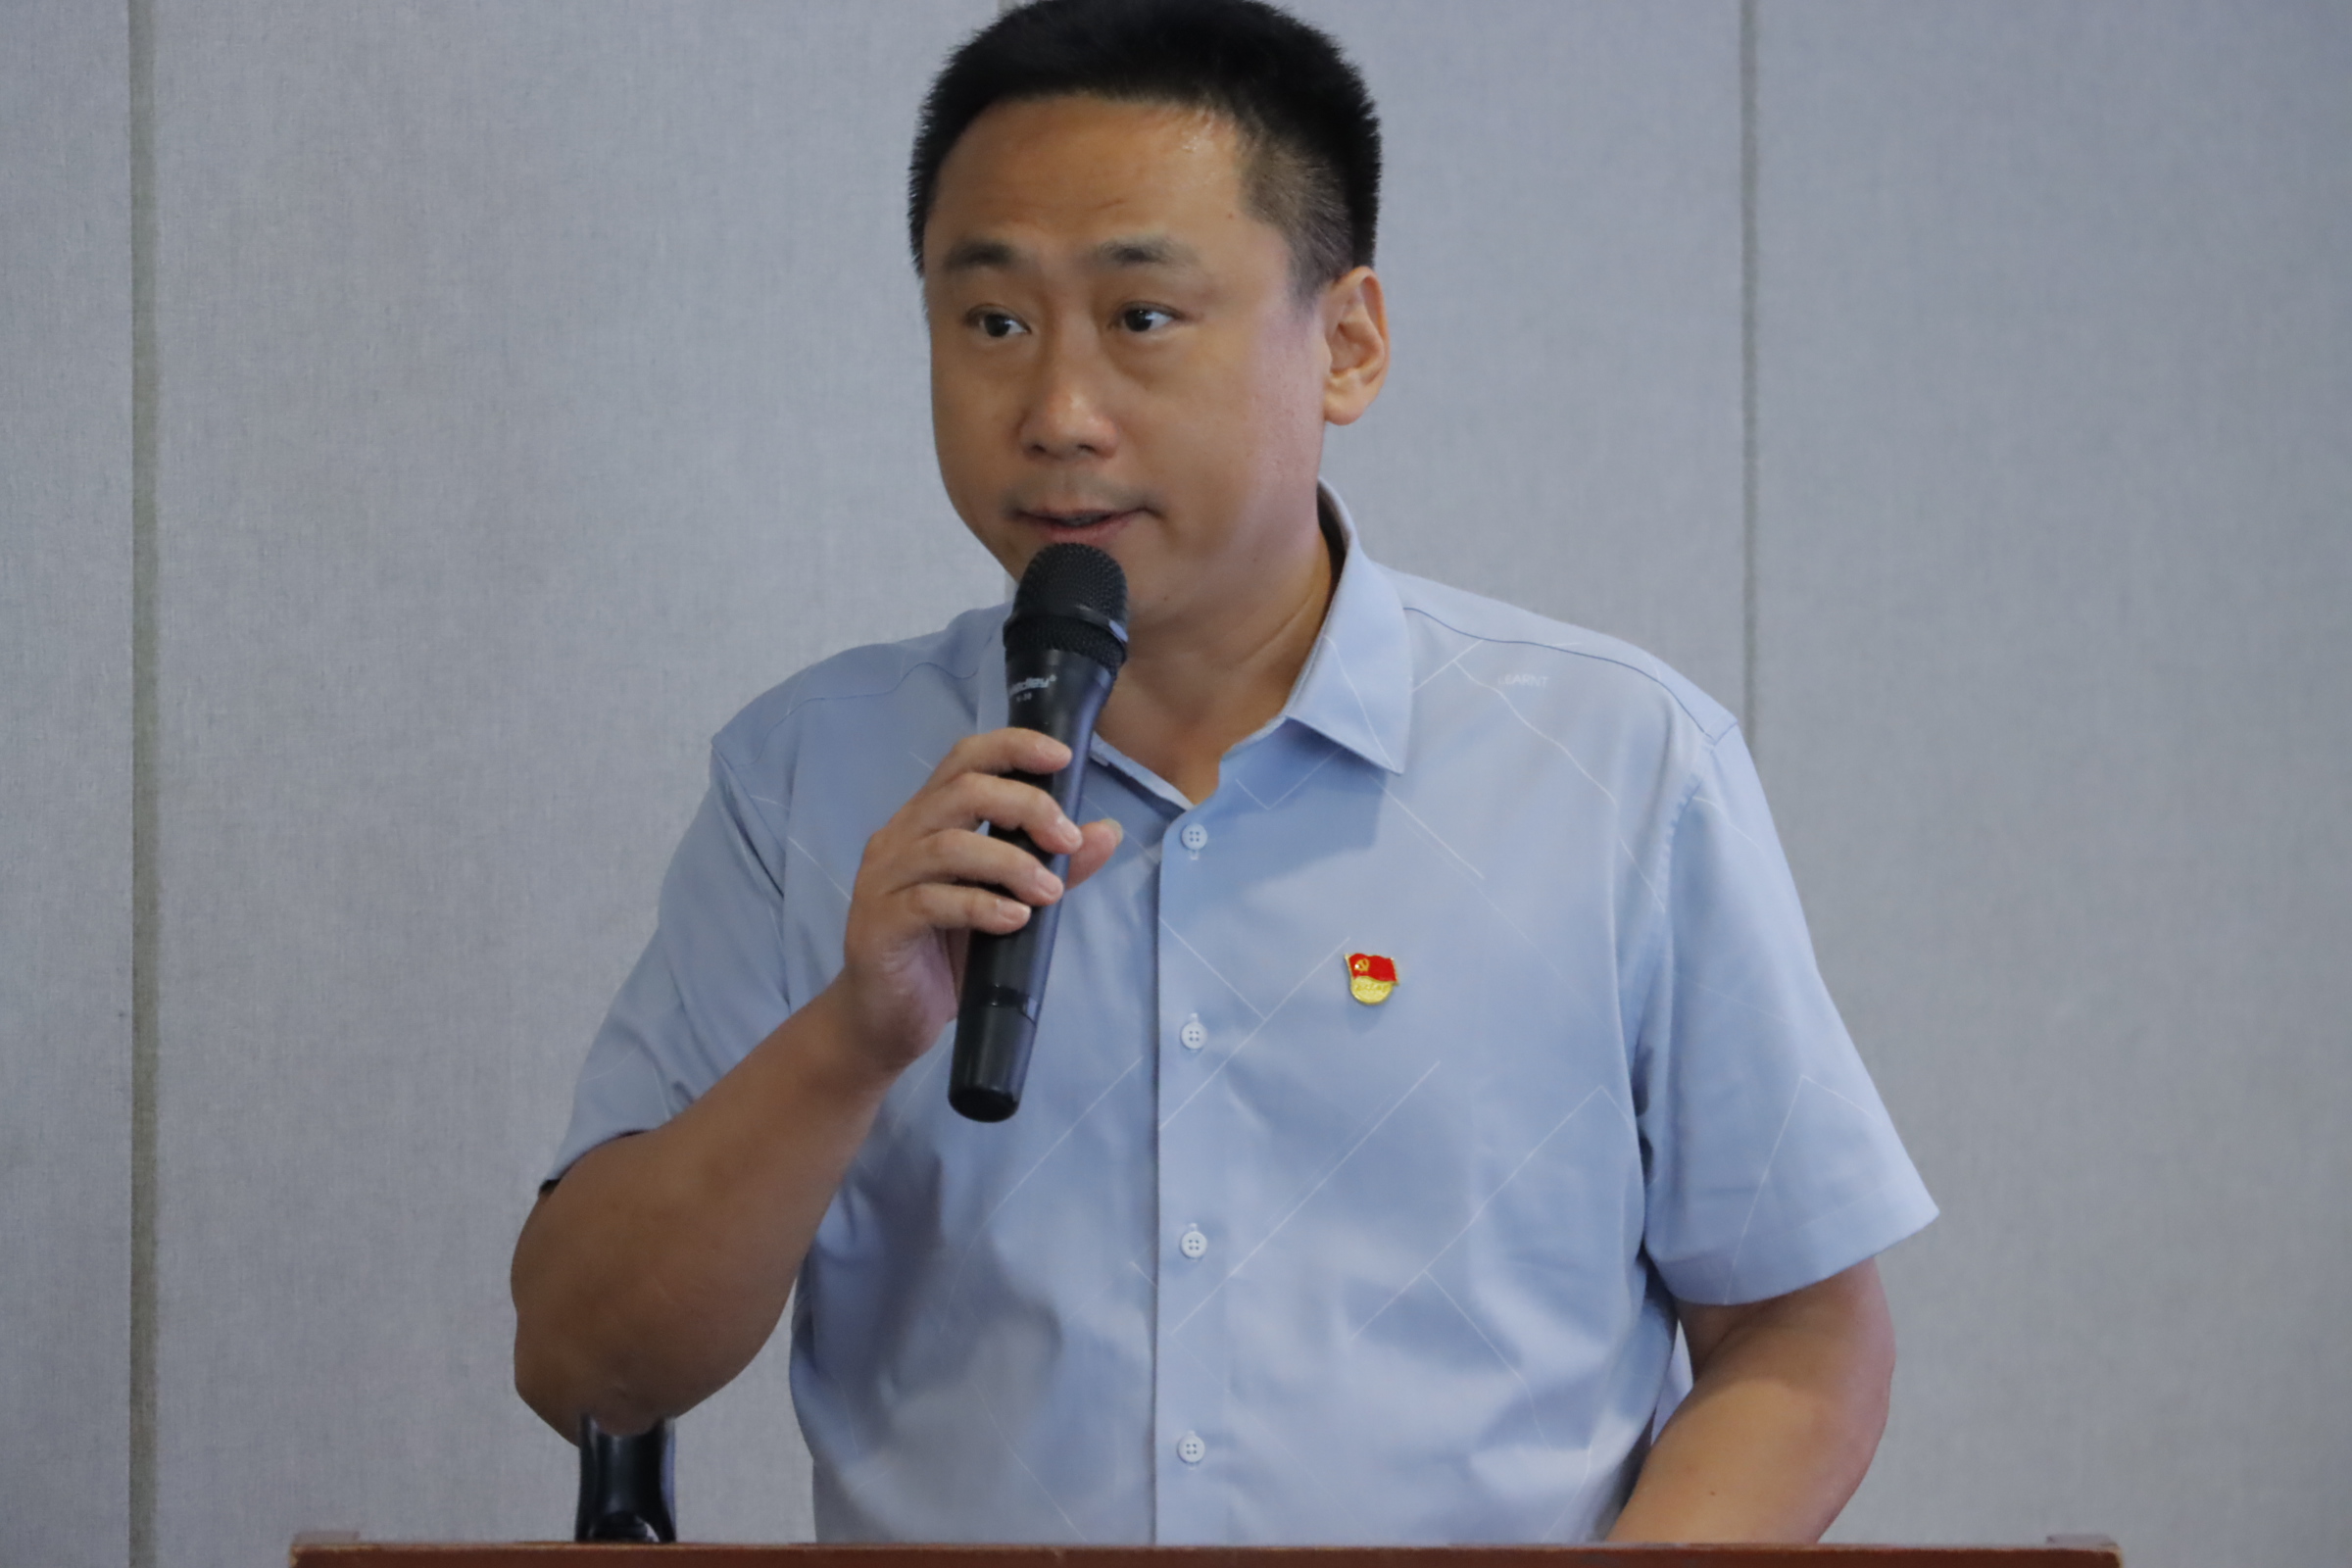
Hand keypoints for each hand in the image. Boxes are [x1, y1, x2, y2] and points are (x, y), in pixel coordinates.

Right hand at [830, 728, 1122, 1077]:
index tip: (1064, 758)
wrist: (887, 1019)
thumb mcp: (1008, 905)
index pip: (966, 759)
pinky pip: (932, 901)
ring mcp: (883, 879)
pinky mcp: (879, 923)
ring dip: (1011, 864)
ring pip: (949, 846)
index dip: (1013, 747)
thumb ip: (1052, 868)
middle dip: (1026, 807)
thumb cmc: (946, 954)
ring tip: (1050, 893)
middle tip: (1067, 842)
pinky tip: (1014, 920)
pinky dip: (981, 906)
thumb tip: (1107, 832)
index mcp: (928, 819)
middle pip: (963, 791)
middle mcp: (900, 837)